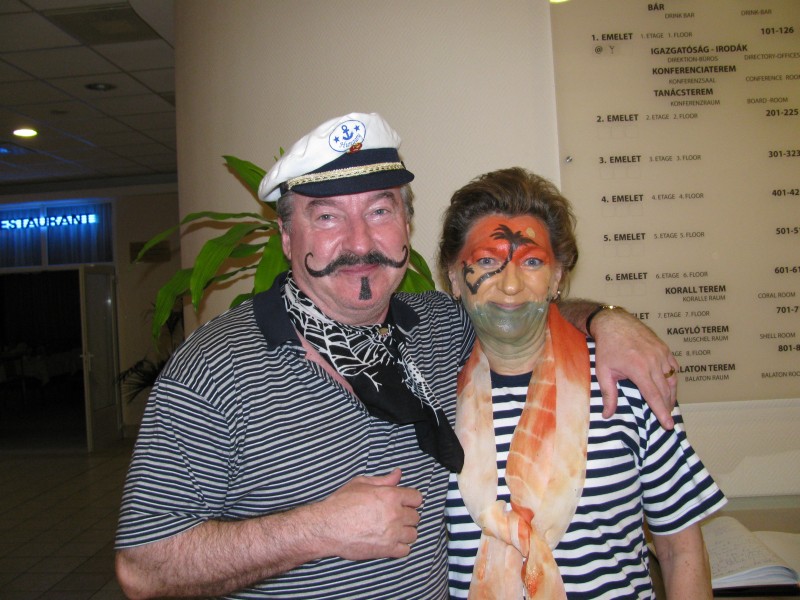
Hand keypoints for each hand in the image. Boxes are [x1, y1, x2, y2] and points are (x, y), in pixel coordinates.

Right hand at [318, 469, 421, 559]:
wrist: (327, 527)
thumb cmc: (341, 503)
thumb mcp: (361, 483)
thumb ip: (383, 479)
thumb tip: (398, 473)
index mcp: (390, 496)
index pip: (417, 498)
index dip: (410, 499)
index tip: (403, 502)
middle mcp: (395, 514)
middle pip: (415, 517)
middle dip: (406, 515)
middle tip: (394, 516)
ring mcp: (392, 533)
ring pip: (413, 534)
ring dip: (405, 531)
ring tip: (393, 529)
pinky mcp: (386, 550)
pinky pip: (405, 550)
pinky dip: (400, 547)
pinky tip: (390, 541)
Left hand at [592, 308, 678, 428]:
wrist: (614, 322)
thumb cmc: (607, 348)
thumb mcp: (603, 371)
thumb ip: (608, 394)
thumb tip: (607, 415)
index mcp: (639, 369)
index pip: (654, 396)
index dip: (662, 412)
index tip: (668, 425)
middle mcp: (654, 361)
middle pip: (665, 391)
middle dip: (667, 407)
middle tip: (667, 419)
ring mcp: (661, 354)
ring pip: (672, 380)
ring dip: (672, 394)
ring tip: (668, 406)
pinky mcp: (664, 348)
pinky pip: (674, 367)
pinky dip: (673, 379)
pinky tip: (669, 386)